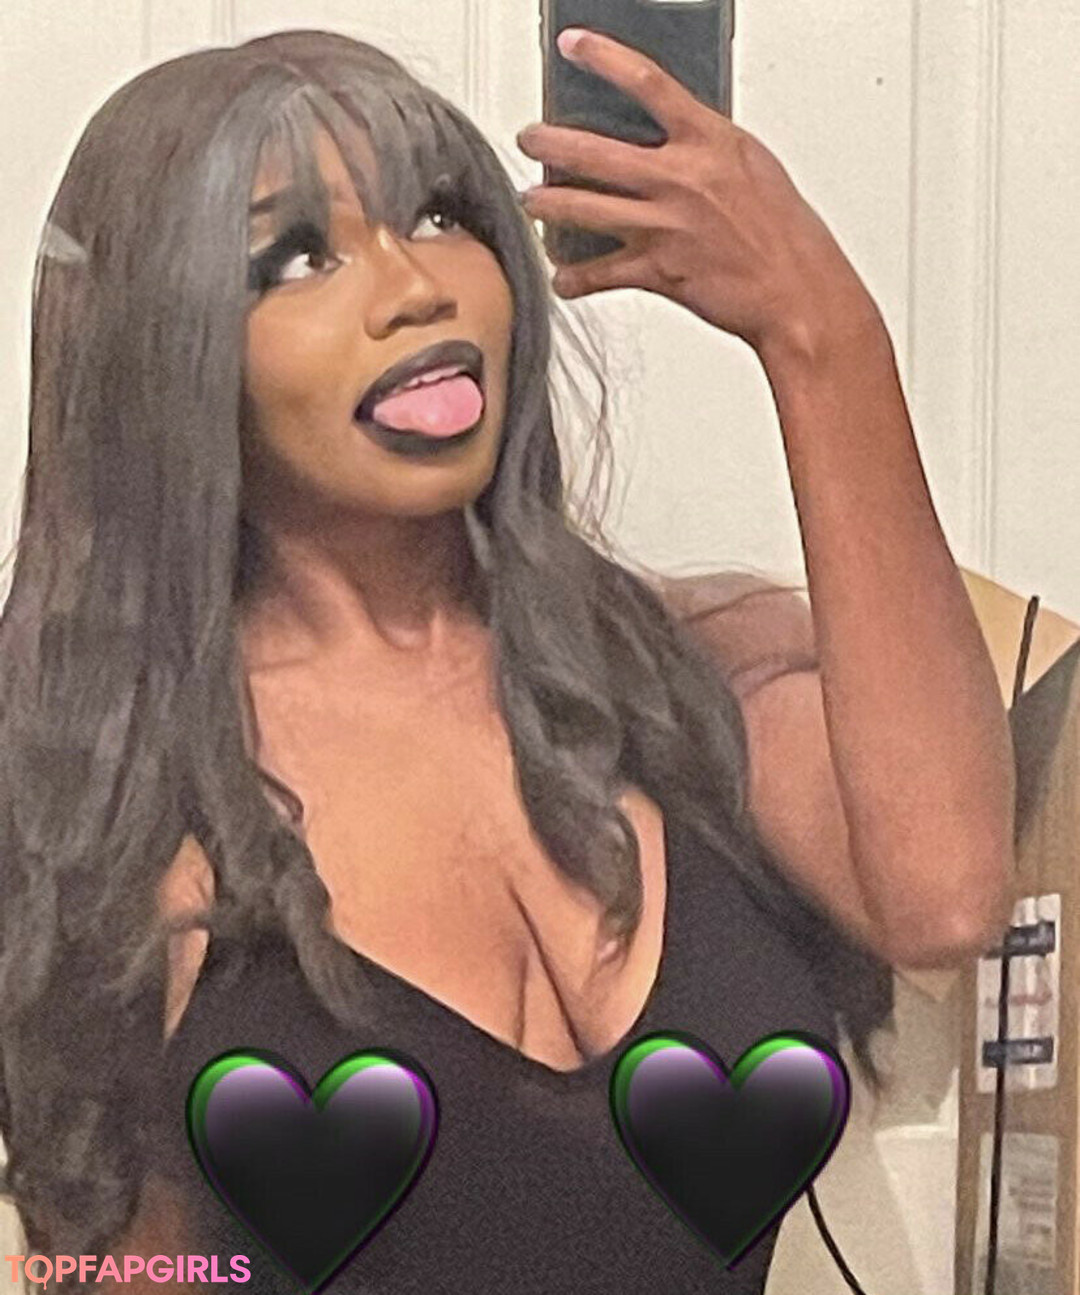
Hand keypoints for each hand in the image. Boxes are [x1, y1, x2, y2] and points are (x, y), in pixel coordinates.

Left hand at [516, 28, 879, 357]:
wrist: (796, 290)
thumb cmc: (782, 231)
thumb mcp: (749, 165)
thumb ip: (704, 147)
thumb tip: (670, 136)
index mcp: (708, 141)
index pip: (647, 83)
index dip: (604, 58)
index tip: (573, 46)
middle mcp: (679, 179)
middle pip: (596, 152)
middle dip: (550, 144)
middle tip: (529, 139)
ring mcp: (664, 226)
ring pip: (586, 210)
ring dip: (548, 206)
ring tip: (531, 202)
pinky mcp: (658, 271)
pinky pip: (602, 274)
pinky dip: (576, 279)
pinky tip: (563, 278)